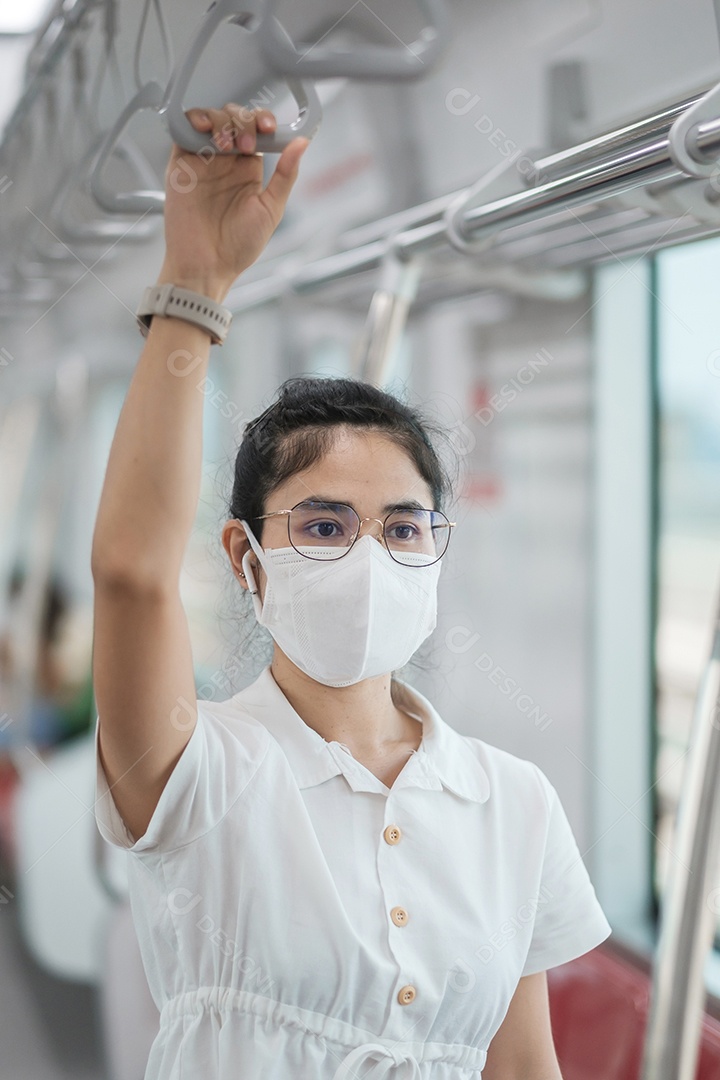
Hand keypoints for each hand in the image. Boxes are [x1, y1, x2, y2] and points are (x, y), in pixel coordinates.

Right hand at [158, 105, 308, 300]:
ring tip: (226, 145)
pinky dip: (194, 120)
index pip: (256, 130)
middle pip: (233, 118)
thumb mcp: (271, 209)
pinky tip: (205, 129)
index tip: (269, 127)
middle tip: (246, 145)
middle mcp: (225, 161)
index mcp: (248, 169)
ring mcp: (202, 160)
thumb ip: (286, 175)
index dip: (262, 120)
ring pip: (210, 118)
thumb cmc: (239, 246)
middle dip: (243, 121)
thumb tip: (302, 143)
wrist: (207, 265)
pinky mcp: (180, 163)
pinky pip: (184, 129)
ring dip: (221, 120)